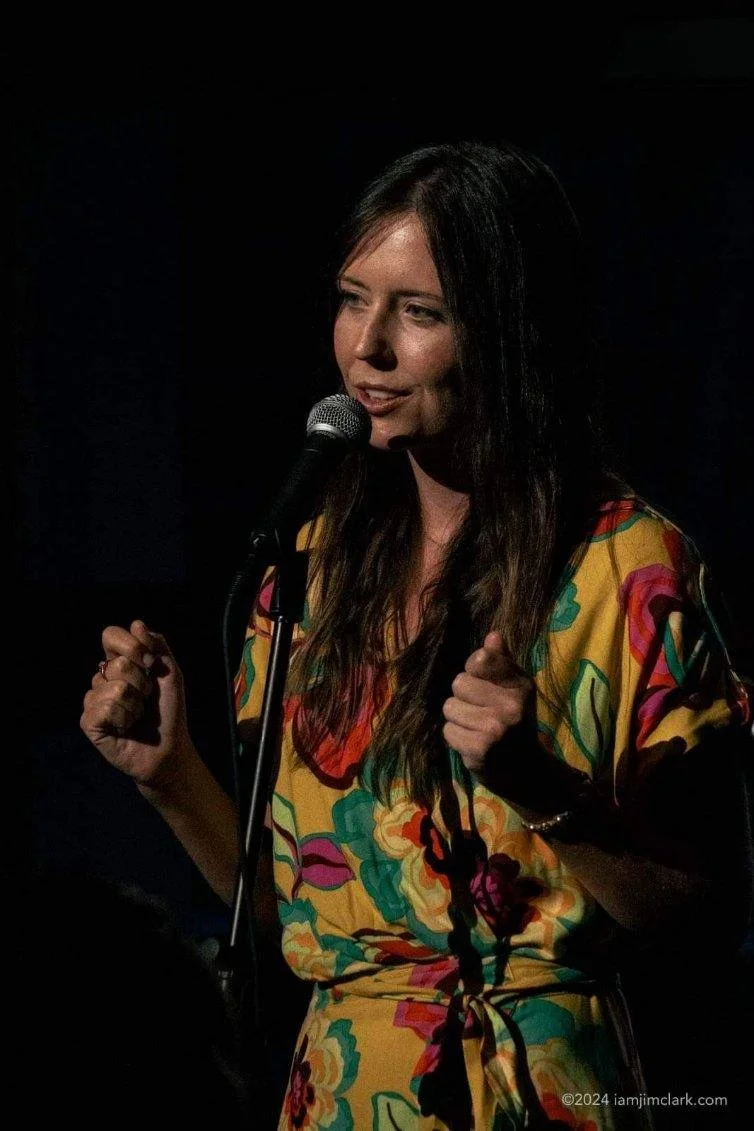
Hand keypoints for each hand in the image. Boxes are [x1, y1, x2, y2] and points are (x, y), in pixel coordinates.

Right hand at [80, 620, 194, 788]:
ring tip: (136, 716)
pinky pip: (104, 708)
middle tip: (147, 699)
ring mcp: (93, 700)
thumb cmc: (168, 711)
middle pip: (117, 663)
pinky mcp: (89, 722)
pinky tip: (125, 728)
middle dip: (142, 682)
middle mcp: (102, 678)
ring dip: (135, 704)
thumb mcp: (170, 673)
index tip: (152, 665)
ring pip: (113, 688)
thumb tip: (137, 624)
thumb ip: (157, 646)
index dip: (133, 647)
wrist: (169, 748)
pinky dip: (123, 718)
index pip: (111, 635)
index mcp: (119, 662)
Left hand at [442, 631, 534, 778]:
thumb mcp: (516, 690)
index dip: (474, 670)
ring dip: (458, 718)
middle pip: (458, 683)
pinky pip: (448, 731)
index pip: (480, 659)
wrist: (527, 771)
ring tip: (477, 727)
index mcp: (520, 685)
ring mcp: (494, 729)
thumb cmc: (516, 722)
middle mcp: (510, 706)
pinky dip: (457, 737)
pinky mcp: (479, 750)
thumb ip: (502, 662)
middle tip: (481, 711)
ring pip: (450, 707)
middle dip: (464, 697)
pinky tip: (473, 742)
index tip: (484, 683)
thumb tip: (492, 636)